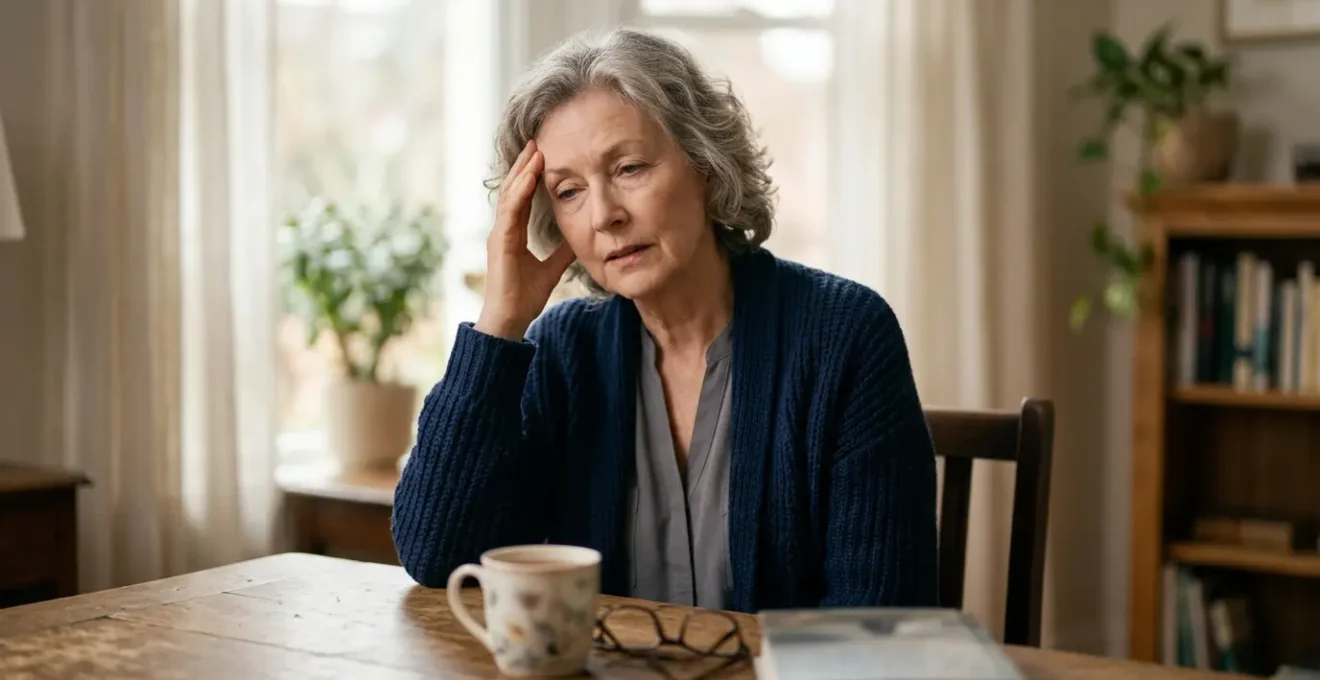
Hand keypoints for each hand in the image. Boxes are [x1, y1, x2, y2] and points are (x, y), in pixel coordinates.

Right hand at [475, 140, 576, 340]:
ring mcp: (499, 234)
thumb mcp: (551, 268)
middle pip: (514, 188)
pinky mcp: (500, 243)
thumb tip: (582, 237)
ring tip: (535, 150)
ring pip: (511, 194)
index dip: (531, 175)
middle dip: (525, 164)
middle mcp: (503, 229)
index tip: (543, 154)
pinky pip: (510, 212)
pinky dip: (520, 193)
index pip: (522, 196)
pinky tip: (530, 178)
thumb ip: (563, 251)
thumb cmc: (524, 297)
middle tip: (537, 140)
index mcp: (513, 232)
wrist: (510, 320)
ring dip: (523, 171)